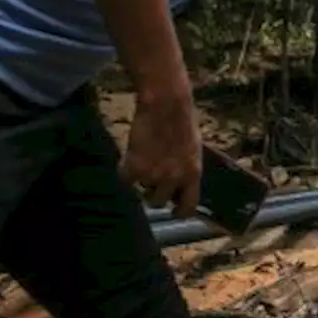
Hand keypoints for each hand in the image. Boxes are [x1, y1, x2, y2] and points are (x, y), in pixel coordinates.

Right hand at [122, 90, 202, 217]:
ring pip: (141, 191)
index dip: (180, 212)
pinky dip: (124, 171)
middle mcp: (174, 178)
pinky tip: (130, 155)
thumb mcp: (193, 150)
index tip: (173, 212)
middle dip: (154, 193)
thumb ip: (187, 170)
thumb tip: (181, 187)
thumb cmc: (182, 122)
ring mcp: (153, 174)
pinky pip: (125, 181)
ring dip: (141, 180)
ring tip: (144, 159)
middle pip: (159, 203)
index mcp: (193, 173)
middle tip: (151, 179)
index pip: (189, 206)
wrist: (165, 105)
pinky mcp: (134, 167)